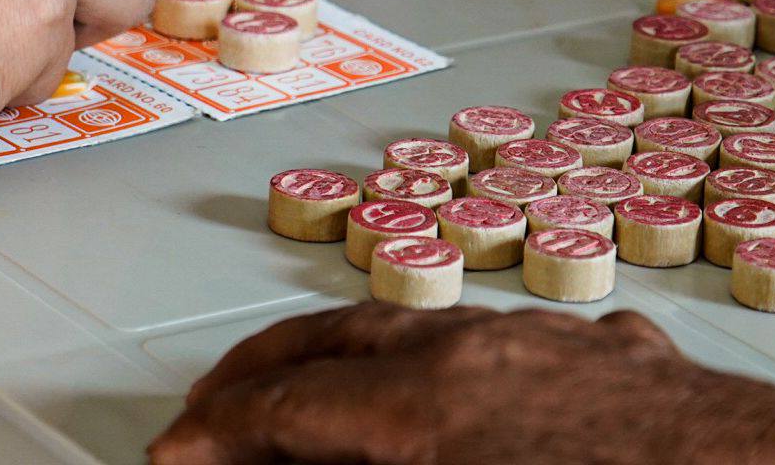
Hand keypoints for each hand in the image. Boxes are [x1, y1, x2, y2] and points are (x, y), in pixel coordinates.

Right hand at [149, 303, 774, 463]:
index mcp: (438, 410)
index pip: (293, 411)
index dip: (218, 434)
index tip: (175, 454)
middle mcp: (478, 351)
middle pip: (328, 343)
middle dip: (250, 375)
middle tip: (203, 411)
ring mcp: (540, 338)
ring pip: (401, 322)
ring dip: (331, 356)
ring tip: (292, 389)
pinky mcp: (598, 349)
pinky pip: (485, 334)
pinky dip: (425, 356)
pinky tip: (429, 386)